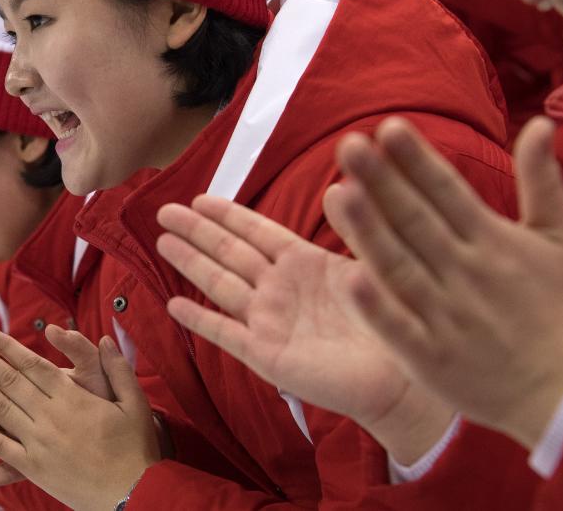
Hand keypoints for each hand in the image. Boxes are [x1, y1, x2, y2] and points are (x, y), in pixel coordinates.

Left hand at [0, 328, 158, 510]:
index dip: (7, 347)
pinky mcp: (34, 468)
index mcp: (73, 397)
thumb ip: (115, 366)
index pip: (32, 365)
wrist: (133, 492)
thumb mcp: (133, 400)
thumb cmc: (136, 445)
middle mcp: (51, 417)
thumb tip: (104, 337)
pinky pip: (0, 448)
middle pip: (9, 382)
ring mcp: (39, 443)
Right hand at [156, 196, 452, 463]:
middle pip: (229, 253)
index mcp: (304, 263)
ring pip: (220, 285)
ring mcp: (270, 321)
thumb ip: (353, 228)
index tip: (200, 197)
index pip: (256, 231)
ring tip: (162, 242)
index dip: (227, 214)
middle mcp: (280, 289)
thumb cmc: (394, 319)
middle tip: (165, 210)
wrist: (400, 377)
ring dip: (191, 263)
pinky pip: (225, 333)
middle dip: (197, 231)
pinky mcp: (266, 355)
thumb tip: (339, 186)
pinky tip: (174, 306)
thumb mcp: (374, 263)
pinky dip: (200, 320)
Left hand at [323, 117, 562, 449]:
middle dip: (383, 182)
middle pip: (416, 222)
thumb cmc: (554, 308)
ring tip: (336, 193)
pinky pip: (399, 328)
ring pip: (400, 267)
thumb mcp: (556, 238)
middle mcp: (467, 273)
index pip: (447, 192)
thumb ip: (540, 179)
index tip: (388, 127)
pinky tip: (348, 279)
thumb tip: (537, 121)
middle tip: (349, 144)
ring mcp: (447, 315)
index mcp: (492, 241)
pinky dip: (376, 307)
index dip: (417, 160)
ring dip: (368, 232)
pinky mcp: (431, 356)